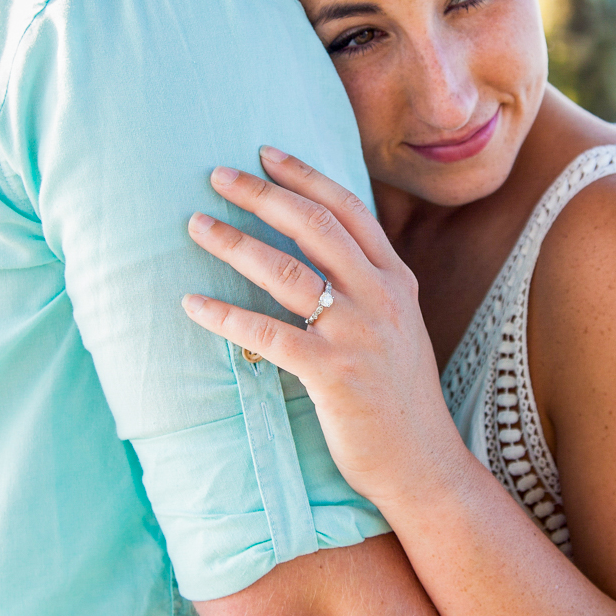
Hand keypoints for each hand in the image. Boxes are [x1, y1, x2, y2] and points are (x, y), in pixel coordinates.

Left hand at [181, 146, 467, 508]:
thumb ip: (369, 286)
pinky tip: (192, 303)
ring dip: (234, 242)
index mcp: (396, 279)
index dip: (304, 175)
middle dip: (261, 194)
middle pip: (313, 225)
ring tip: (196, 225)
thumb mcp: (398, 326)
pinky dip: (225, 315)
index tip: (265, 152)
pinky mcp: (333, 373)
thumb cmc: (398, 398)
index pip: (348, 209)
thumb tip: (323, 254)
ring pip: (286, 270)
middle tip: (217, 175)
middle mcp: (381, 296)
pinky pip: (268, 334)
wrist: (423, 463)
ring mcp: (358, 333)